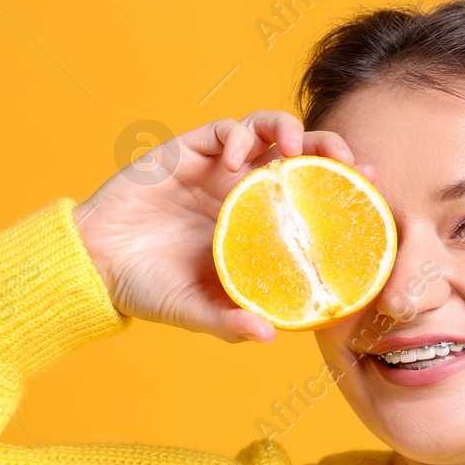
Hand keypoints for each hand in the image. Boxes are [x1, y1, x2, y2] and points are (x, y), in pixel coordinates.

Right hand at [74, 110, 360, 342]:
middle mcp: (246, 193)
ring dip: (290, 130)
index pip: (313, 199)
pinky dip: (239, 136)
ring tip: (296, 149)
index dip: (343, 191)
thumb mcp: (193, 311)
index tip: (371, 191)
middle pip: (303, 158)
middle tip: (349, 160)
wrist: (94, 264)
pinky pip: (226, 130)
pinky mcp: (189, 151)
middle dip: (331, 149)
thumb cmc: (148, 291)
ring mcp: (219, 170)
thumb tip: (270, 335)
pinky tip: (234, 159)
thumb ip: (228, 322)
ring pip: (270, 132)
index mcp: (258, 227)